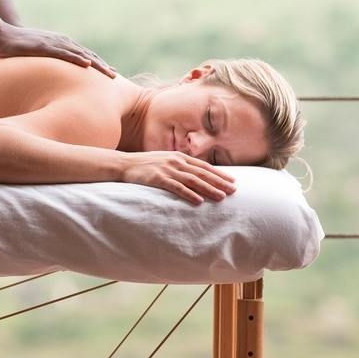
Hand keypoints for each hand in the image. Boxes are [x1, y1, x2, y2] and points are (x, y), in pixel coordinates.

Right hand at [0, 24, 117, 76]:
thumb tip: (54, 76)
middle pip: (87, 54)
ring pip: (80, 54)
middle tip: (115, 77)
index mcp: (62, 44)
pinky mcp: (44, 47)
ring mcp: (54, 43)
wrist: (3, 35)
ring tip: (109, 74)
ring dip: (96, 64)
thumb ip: (49, 61)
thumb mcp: (39, 54)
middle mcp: (62, 42)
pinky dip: (77, 58)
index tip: (110, 74)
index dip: (98, 64)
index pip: (84, 55)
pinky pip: (64, 54)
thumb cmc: (20, 47)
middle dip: (102, 66)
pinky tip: (87, 64)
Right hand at [118, 152, 236, 204]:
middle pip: (202, 173)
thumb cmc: (144, 165)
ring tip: (222, 197)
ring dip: (209, 189)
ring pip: (193, 181)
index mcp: (179, 157)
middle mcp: (176, 162)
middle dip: (220, 182)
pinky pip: (177, 188)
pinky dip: (189, 194)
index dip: (219, 174)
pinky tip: (199, 201)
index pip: (204, 166)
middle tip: (234, 191)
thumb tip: (194, 176)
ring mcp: (167, 170)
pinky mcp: (158, 179)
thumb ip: (179, 166)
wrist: (123, 164)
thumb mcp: (165, 161)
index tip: (232, 181)